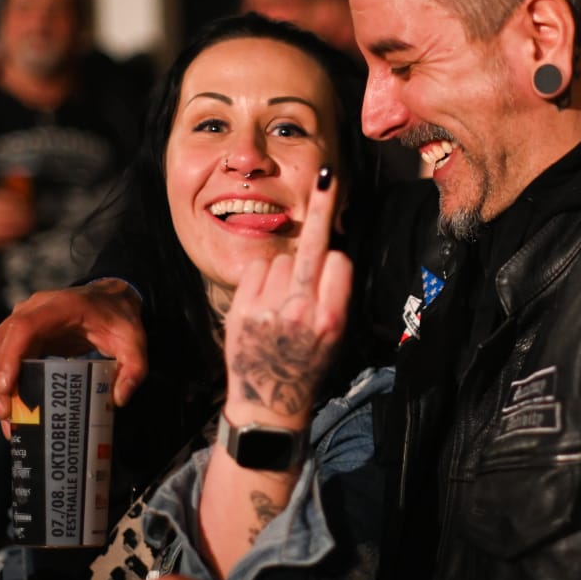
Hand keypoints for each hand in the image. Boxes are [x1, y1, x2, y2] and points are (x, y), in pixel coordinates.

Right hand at [0, 279, 146, 437]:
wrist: (112, 299)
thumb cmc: (120, 320)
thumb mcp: (135, 343)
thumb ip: (134, 370)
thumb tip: (118, 400)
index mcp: (61, 306)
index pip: (24, 328)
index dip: (10, 357)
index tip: (7, 388)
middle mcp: (35, 308)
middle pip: (2, 341)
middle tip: (5, 414)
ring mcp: (25, 317)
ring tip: (6, 416)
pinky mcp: (24, 332)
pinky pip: (5, 353)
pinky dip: (2, 378)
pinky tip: (11, 404)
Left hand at [224, 170, 350, 426]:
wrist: (268, 403)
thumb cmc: (306, 365)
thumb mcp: (334, 336)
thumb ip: (331, 295)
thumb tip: (326, 249)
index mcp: (332, 319)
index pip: (338, 261)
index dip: (334, 260)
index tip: (334, 249)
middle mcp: (302, 311)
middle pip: (313, 246)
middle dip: (322, 208)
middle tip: (327, 176)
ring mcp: (269, 308)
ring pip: (282, 258)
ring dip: (282, 270)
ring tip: (279, 304)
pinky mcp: (242, 307)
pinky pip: (257, 268)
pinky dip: (260, 278)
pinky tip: (261, 302)